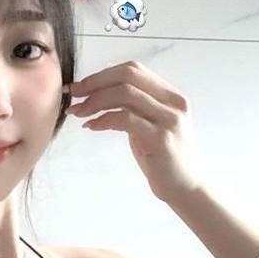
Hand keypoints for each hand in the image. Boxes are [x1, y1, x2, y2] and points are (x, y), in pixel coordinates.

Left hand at [65, 60, 207, 204]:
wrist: (185, 187)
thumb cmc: (162, 157)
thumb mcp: (149, 124)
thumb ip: (133, 105)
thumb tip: (100, 87)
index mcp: (171, 95)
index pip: (133, 69)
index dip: (103, 74)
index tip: (80, 86)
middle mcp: (174, 103)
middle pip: (128, 76)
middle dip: (95, 82)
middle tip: (74, 94)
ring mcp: (169, 120)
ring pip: (125, 94)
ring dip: (95, 100)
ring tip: (78, 112)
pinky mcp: (161, 139)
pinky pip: (126, 119)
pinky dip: (103, 119)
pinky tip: (91, 126)